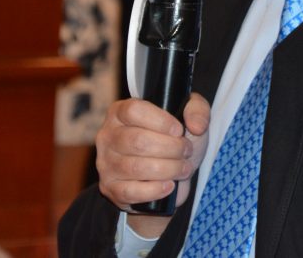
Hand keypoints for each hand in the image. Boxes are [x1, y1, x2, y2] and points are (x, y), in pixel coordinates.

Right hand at [96, 94, 210, 213]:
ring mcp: (105, 163)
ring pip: (136, 168)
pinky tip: (169, 185)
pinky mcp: (110, 188)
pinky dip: (155, 190)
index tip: (179, 130)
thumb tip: (196, 126)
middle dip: (171, 148)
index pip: (134, 111)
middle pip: (137, 141)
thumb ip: (197, 109)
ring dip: (168, 169)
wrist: (170, 173)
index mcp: (120, 111)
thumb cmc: (174, 139)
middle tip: (186, 151)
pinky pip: (130, 192)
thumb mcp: (189, 117)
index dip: (161, 121)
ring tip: (183, 168)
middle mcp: (108, 135)